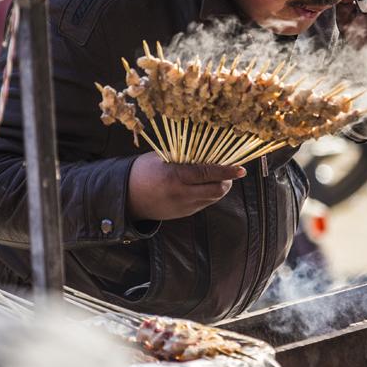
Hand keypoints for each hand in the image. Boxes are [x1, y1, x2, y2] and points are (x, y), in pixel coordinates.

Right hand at [126, 154, 245, 220]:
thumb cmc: (143, 171)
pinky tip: (205, 185)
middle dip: (228, 181)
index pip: (207, 173)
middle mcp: (181, 194)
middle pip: (216, 190)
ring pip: (212, 198)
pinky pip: (203, 203)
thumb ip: (184, 157)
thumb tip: (208, 153)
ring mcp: (183, 206)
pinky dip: (208, 194)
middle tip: (232, 172)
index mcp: (174, 176)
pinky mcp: (183, 214)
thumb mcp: (161, 159)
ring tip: (219, 177)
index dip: (226, 171)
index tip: (241, 169)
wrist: (126, 197)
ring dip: (219, 188)